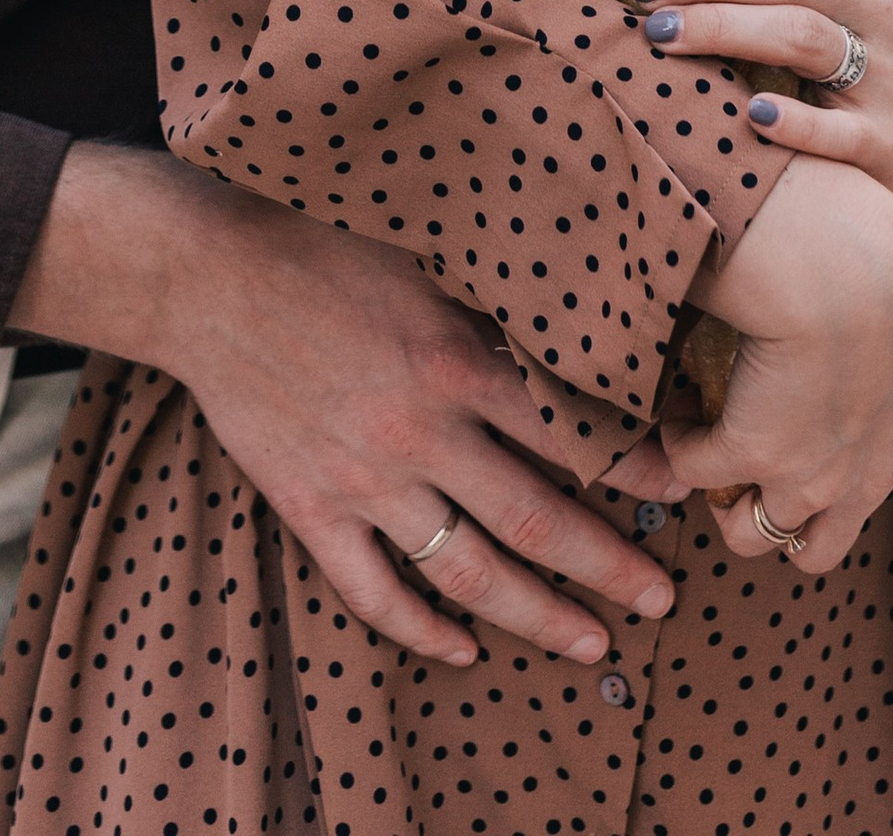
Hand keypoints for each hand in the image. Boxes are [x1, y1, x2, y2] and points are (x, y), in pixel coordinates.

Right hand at [12, 147, 681, 673]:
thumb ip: (494, 294)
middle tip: (660, 601)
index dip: (633, 469)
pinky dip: (420, 629)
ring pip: (466, 572)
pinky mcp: (312, 508)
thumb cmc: (324, 244)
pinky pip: (373, 590)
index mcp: (456, 362)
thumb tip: (575, 304)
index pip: (569, 433)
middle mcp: (420, 433)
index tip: (680, 491)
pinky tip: (460, 648)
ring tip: (589, 644)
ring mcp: (365, 481)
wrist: (211, 276)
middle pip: (534, 521)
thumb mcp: (425, 253)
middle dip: (607, 568)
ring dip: (534, 616)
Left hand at [630, 0, 892, 307]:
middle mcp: (874, 9)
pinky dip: (792, 121)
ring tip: (663, 34)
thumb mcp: (822, 5)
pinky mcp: (882, 139)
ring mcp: (883, 74)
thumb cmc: (839, 63)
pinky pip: (835, 129)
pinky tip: (750, 113)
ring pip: (803, 37)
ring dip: (725, 30)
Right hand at [660, 156, 892, 572]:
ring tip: (709, 441)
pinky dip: (680, 442)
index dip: (828, 459)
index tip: (796, 412)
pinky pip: (695, 471)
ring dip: (724, 493)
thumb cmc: (880, 248)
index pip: (869, 486)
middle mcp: (863, 476)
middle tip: (754, 458)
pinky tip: (678, 407)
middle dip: (781, 515)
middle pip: (816, 546)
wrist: (833, 266)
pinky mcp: (750, 457)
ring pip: (753, 534)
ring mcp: (806, 477)